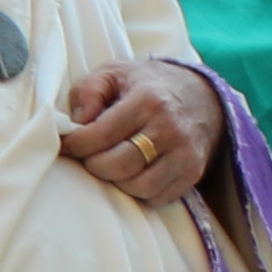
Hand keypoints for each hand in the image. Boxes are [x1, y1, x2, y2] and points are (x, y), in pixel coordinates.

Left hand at [56, 56, 220, 204]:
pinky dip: (139, 192)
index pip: (101, 134)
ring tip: (112, 165)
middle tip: (89, 157)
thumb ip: (89, 90)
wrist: (203, 95)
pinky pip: (156, 198)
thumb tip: (76, 123)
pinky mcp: (193, 173)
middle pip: (118, 166)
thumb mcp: (115, 72)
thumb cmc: (148, 85)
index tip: (68, 145)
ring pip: (138, 187)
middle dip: (94, 166)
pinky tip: (134, 174)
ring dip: (117, 182)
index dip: (76, 145)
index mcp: (148, 100)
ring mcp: (184, 154)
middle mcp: (169, 128)